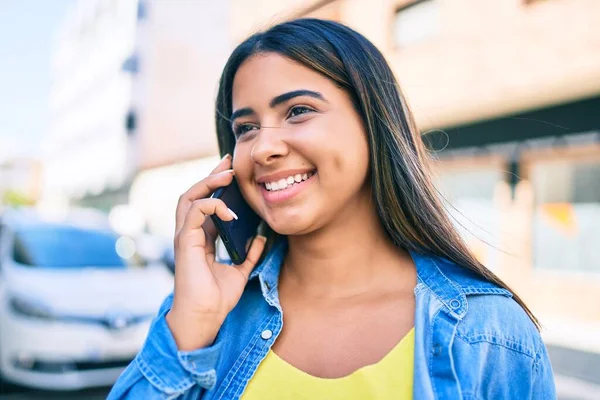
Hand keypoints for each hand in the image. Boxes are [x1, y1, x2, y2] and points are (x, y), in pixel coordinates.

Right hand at [166, 154, 265, 350]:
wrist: (205, 317)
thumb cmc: (216, 298)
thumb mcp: (240, 271)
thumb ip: (249, 254)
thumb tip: (263, 239)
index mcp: (201, 238)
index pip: (206, 204)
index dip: (217, 186)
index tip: (233, 171)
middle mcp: (190, 234)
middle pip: (194, 194)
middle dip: (211, 175)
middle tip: (229, 161)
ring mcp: (185, 236)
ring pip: (189, 197)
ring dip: (208, 182)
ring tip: (227, 174)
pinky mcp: (185, 242)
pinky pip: (194, 213)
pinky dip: (212, 206)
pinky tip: (230, 211)